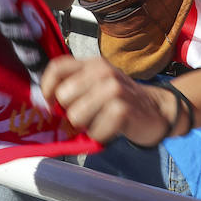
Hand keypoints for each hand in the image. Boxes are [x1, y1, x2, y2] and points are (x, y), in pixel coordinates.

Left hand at [40, 56, 176, 144]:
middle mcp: (103, 71)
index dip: (47, 87)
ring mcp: (114, 89)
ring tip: (100, 121)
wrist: (156, 110)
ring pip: (76, 115)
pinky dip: (100, 136)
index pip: (58, 67)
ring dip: (86, 126)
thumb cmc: (120, 100)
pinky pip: (95, 131)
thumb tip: (43, 104)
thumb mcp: (97, 85)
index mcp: (92, 64)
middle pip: (63, 96)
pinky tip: (111, 129)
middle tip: (86, 116)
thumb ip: (73, 87)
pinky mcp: (123, 109)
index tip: (51, 104)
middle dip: (70, 113)